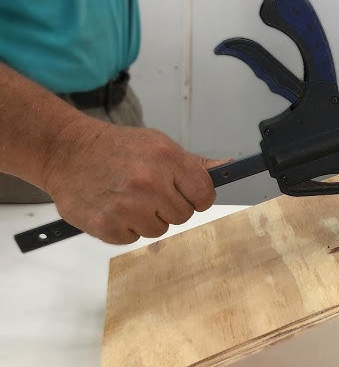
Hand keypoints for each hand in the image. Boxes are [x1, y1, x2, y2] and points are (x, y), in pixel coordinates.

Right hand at [42, 119, 224, 244]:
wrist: (67, 152)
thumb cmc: (117, 148)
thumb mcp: (158, 145)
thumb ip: (193, 164)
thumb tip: (227, 168)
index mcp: (167, 159)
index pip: (205, 194)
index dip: (198, 197)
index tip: (188, 194)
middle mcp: (150, 183)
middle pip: (183, 215)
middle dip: (170, 206)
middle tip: (148, 191)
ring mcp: (128, 207)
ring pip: (160, 229)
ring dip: (147, 218)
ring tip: (128, 197)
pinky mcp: (108, 227)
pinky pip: (134, 238)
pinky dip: (125, 227)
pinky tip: (113, 206)